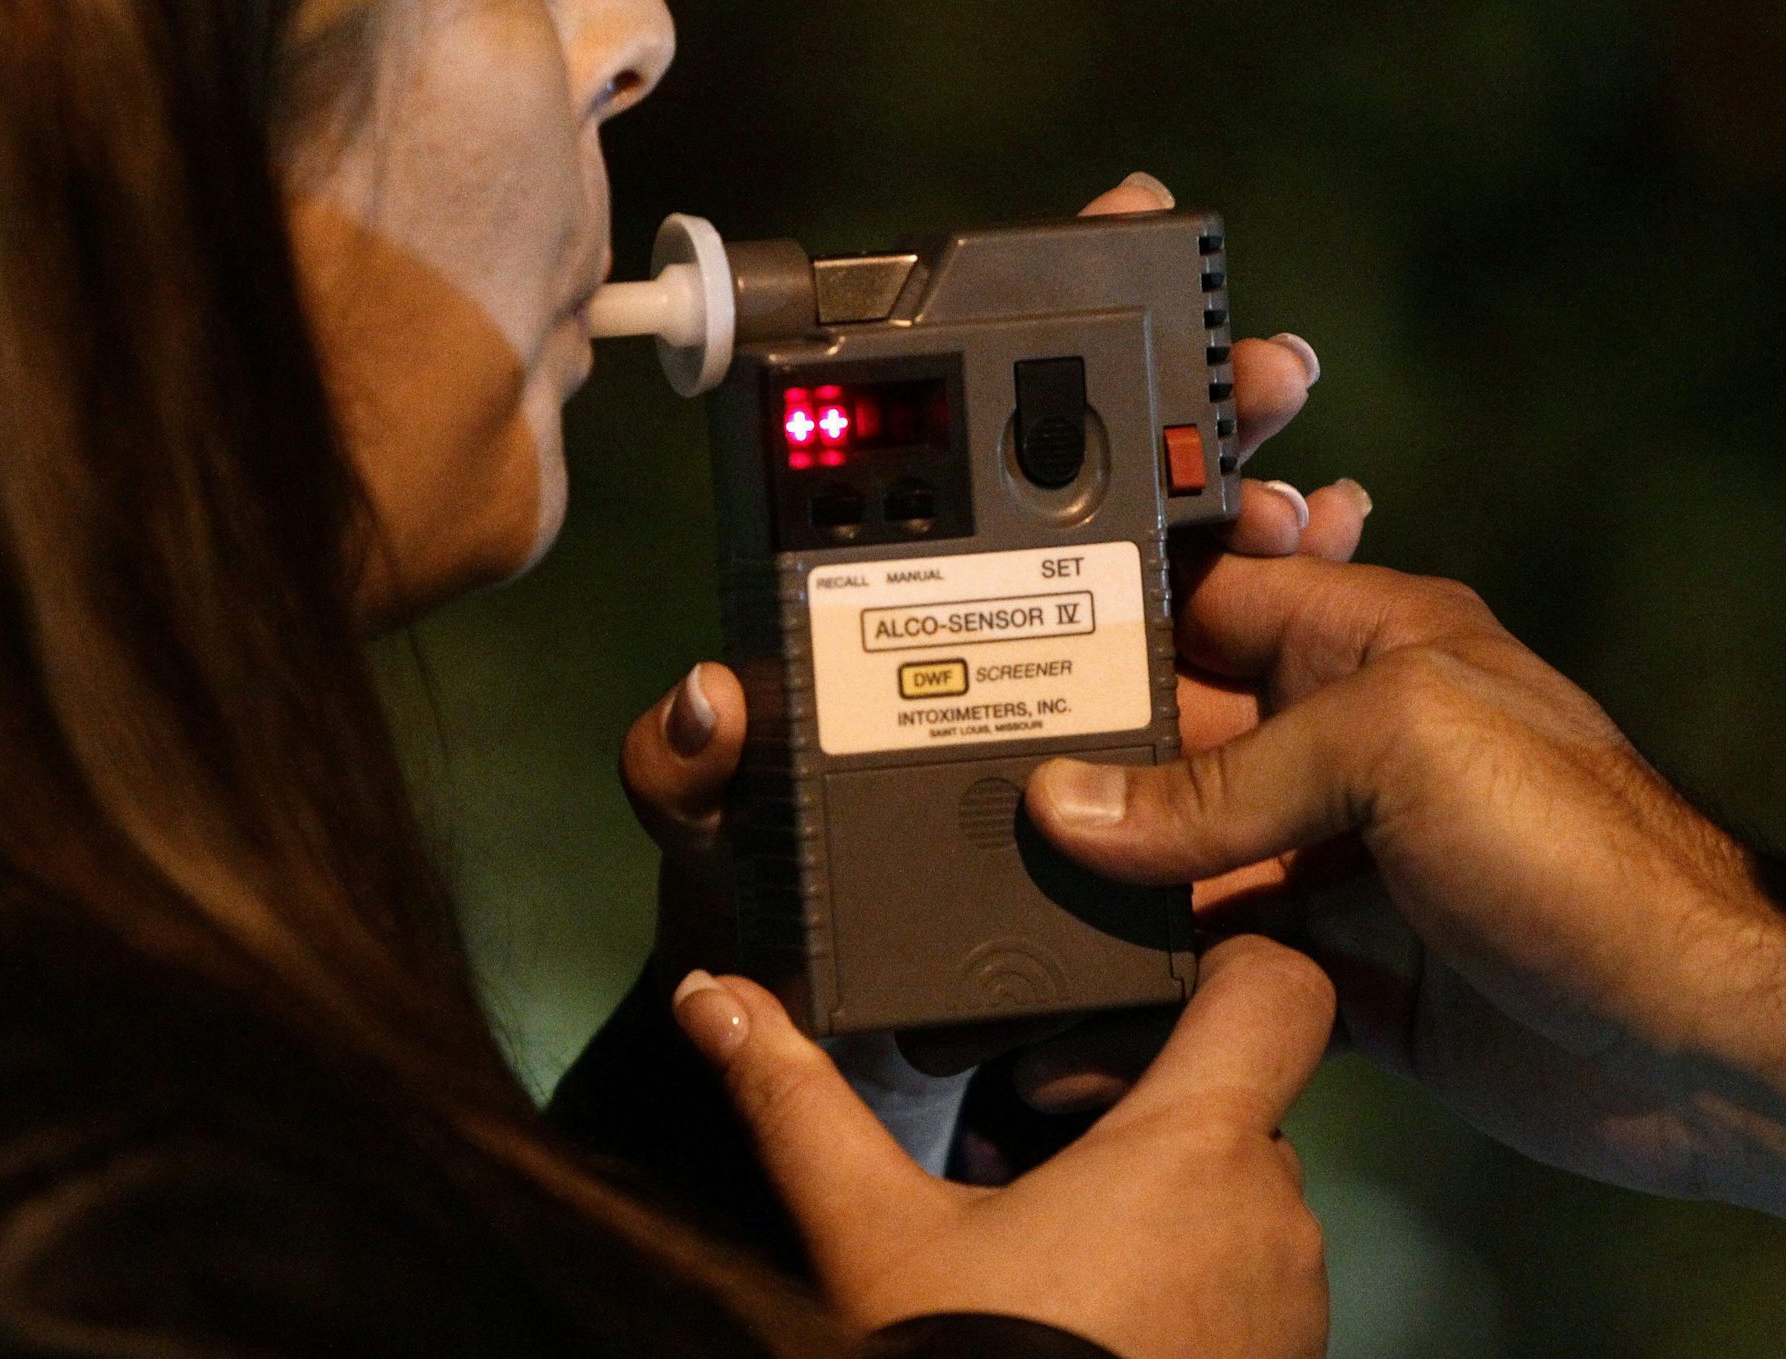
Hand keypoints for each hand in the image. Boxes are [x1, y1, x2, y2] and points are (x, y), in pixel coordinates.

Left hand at [621, 171, 1365, 994]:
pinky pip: (1244, 725)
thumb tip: (706, 697)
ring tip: (1325, 502)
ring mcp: (1092, 728)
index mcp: (900, 631)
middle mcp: (1006, 654)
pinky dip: (1306, 656)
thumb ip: (686, 776)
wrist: (855, 1069)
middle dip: (1201, 426)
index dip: (1040, 368)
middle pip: (1116, 512)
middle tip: (1274, 377)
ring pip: (1200, 598)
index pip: (973, 481)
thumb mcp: (716, 846)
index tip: (1121, 261)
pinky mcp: (1160, 813)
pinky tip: (1352, 593)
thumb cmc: (769, 941)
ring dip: (1273, 527)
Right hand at [672, 935, 1334, 1358]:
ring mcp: (1289, 1303)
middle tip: (1036, 1122)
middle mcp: (1272, 1217)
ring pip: (1238, 1185)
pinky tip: (1084, 1300)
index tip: (1139, 981)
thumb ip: (796, 1099)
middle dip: (1135, 1092)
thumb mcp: (869, 1234)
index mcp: (1193, 1150)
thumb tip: (713, 999)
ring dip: (1156, 1183)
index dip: (1224, 956)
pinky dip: (1181, 1263)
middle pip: (1234, 1088)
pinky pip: (1247, 1273)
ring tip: (1046, 1223)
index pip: (1280, 989)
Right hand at [1025, 554, 1785, 1214]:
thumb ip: (1224, 778)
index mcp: (1367, 647)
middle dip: (1089, 757)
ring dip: (1114, 875)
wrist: (1694, 1040)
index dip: (1117, 615)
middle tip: (979, 781)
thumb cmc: (1583, 851)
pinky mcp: (1336, 963)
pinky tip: (1089, 983)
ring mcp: (1338, 860)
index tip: (1008, 641)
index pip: (1212, 601)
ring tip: (1009, 886)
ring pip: (1186, 856)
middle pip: (1179, 738)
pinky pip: (1219, 957)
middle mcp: (1342, 747)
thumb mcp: (1393, 749)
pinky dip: (1159, 974)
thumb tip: (1069, 806)